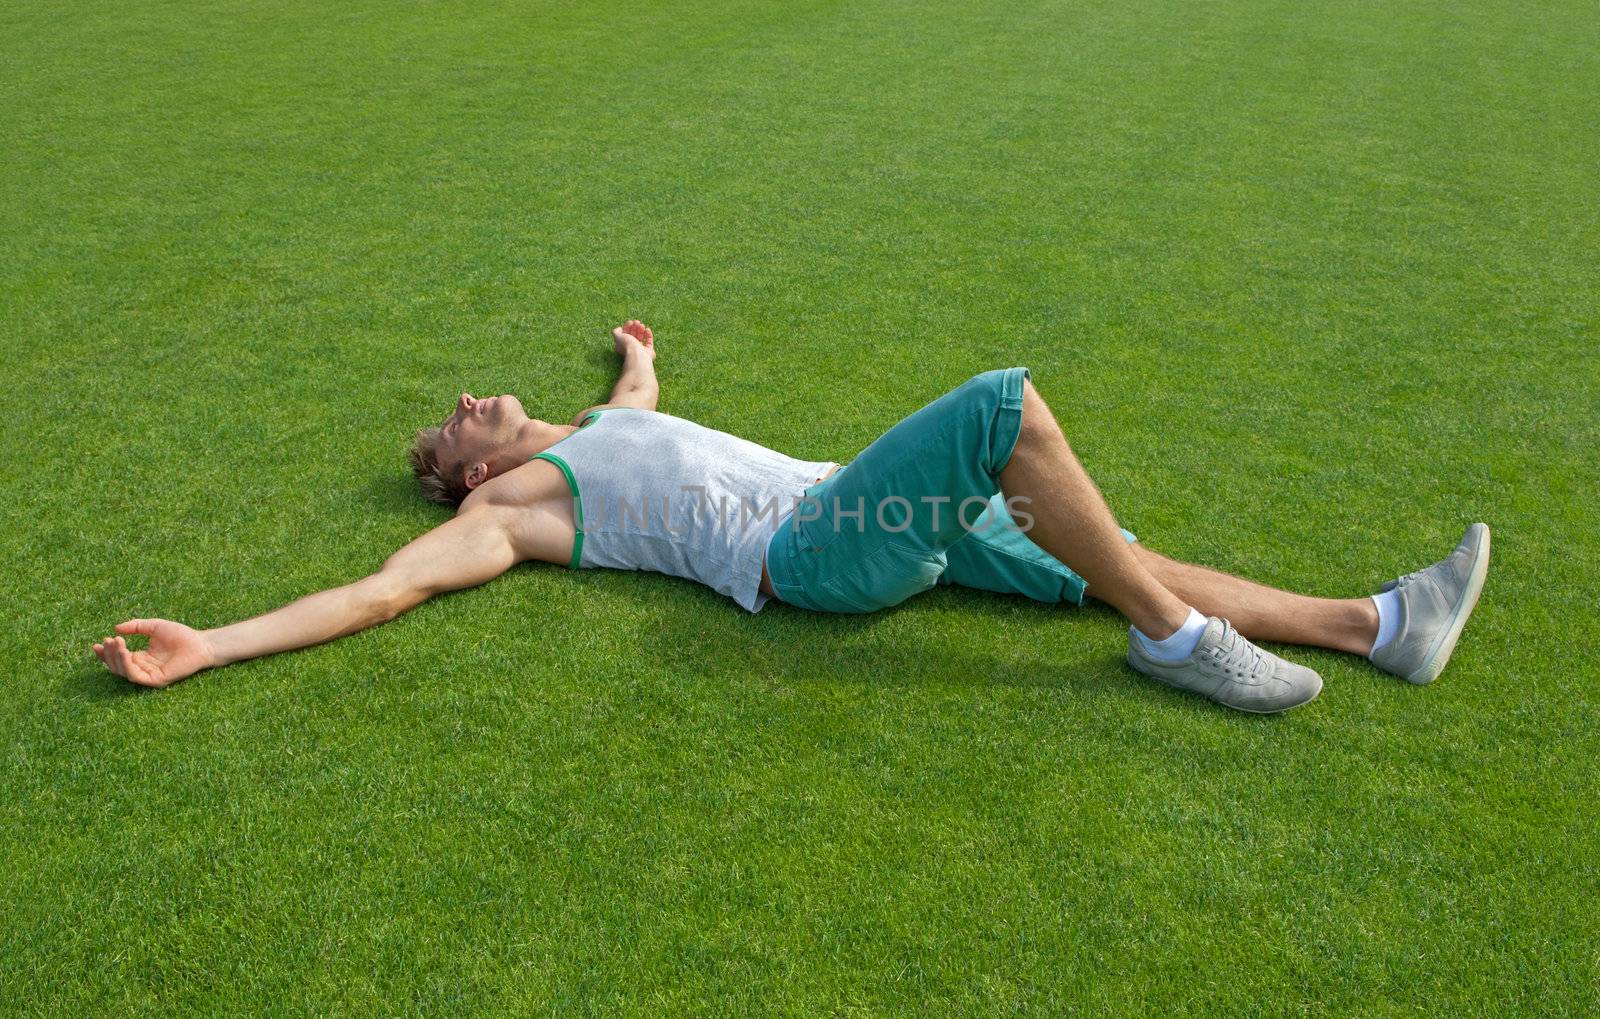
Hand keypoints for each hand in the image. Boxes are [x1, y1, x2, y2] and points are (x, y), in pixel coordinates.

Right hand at [92, 619, 215, 687]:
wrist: (200, 642)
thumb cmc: (181, 635)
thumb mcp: (154, 626)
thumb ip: (136, 626)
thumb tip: (115, 628)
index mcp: (141, 658)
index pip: (118, 659)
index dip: (106, 653)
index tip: (98, 643)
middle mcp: (143, 668)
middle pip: (117, 666)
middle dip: (109, 654)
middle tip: (109, 640)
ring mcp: (149, 676)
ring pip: (123, 671)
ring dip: (116, 658)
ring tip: (116, 643)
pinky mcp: (156, 680)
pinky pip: (135, 676)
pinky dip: (127, 664)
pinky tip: (125, 652)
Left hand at [612, 320, 654, 359]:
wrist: (637, 354)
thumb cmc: (627, 345)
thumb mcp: (618, 336)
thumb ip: (616, 332)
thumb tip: (619, 328)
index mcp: (623, 346)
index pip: (625, 334)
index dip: (627, 327)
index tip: (631, 322)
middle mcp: (631, 348)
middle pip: (633, 335)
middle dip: (635, 327)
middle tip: (637, 322)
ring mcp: (640, 350)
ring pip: (641, 337)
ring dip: (641, 329)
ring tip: (642, 325)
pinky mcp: (649, 351)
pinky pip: (649, 341)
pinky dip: (648, 334)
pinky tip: (647, 329)